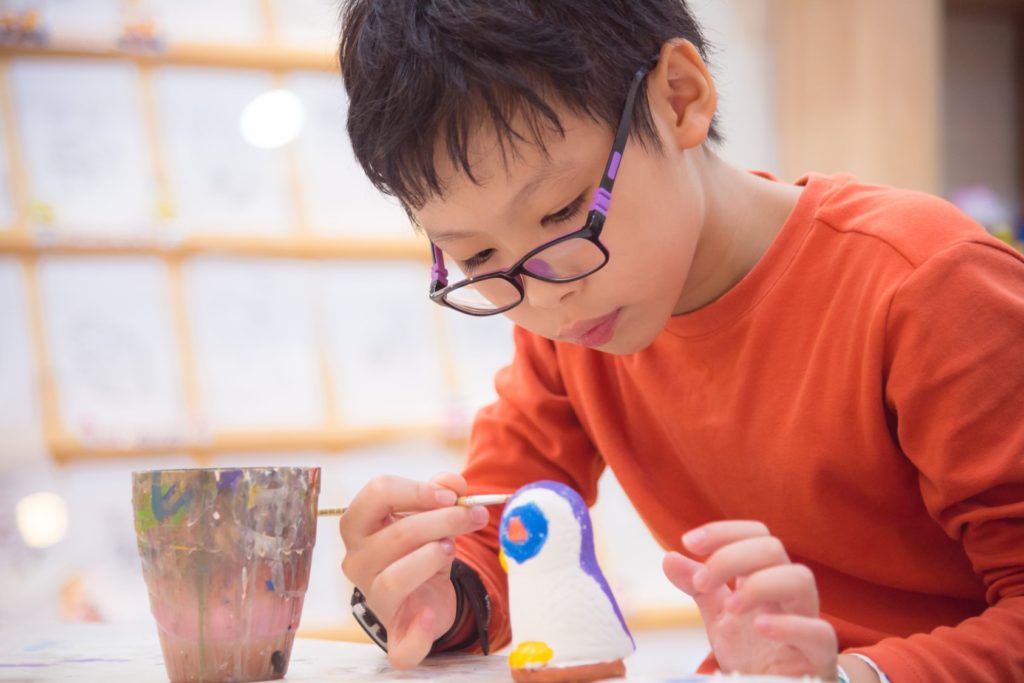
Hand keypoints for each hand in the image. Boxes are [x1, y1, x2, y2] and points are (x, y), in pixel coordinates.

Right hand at [339, 472, 489, 668]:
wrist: (426, 594)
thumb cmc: (422, 547)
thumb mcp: (433, 515)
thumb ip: (442, 493)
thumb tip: (453, 483)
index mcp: (359, 525)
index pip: (377, 492)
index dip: (418, 490)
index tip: (452, 496)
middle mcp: (358, 561)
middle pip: (397, 534)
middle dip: (444, 520)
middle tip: (475, 515)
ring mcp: (373, 598)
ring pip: (395, 578)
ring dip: (432, 558)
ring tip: (451, 549)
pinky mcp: (396, 634)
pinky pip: (401, 641)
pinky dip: (419, 629)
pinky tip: (431, 615)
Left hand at [663, 520, 837, 679]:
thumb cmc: (753, 653)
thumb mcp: (719, 618)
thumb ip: (699, 588)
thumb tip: (669, 559)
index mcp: (765, 577)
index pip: (755, 535)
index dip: (724, 531)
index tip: (688, 542)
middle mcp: (788, 592)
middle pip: (773, 549)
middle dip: (732, 557)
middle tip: (702, 582)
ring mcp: (807, 620)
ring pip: (801, 579)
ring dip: (760, 584)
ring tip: (731, 606)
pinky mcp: (819, 655)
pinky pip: (819, 632)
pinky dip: (790, 625)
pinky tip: (761, 626)